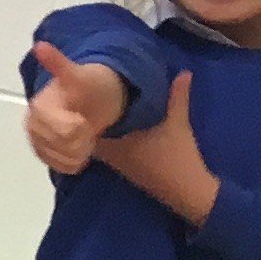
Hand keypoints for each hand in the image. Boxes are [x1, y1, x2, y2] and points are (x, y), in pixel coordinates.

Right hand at [24, 38, 124, 173]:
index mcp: (38, 106)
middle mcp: (33, 124)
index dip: (77, 129)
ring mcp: (38, 140)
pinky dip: (74, 161)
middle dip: (80, 139)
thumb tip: (39, 45)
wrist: (94, 99)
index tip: (85, 122)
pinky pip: (60, 167)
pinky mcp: (45, 154)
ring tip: (85, 136)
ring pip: (60, 158)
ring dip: (79, 151)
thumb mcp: (78, 73)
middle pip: (61, 145)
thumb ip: (57, 64)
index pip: (60, 130)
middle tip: (88, 127)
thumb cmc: (88, 86)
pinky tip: (80, 148)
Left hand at [90, 68, 220, 224]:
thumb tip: (183, 71)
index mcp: (110, 139)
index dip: (76, 103)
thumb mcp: (177, 122)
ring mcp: (109, 157)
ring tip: (92, 96)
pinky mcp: (117, 161)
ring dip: (91, 119)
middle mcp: (103, 149)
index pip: (81, 119)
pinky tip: (108, 115)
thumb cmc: (176, 155)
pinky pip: (100, 142)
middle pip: (81, 126)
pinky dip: (101, 129)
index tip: (76, 86)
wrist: (184, 188)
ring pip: (90, 134)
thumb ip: (177, 96)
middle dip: (81, 109)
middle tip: (82, 87)